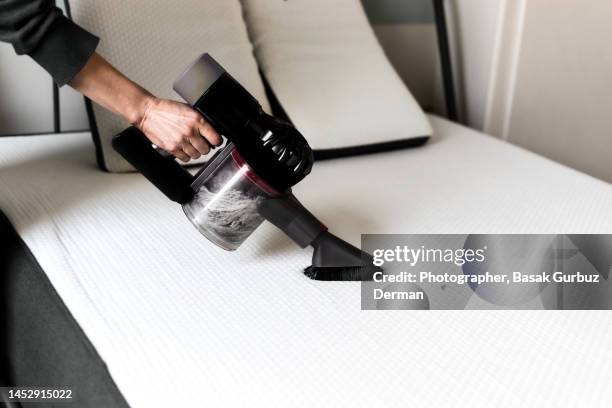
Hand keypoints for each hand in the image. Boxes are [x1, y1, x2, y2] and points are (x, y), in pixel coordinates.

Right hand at [67, 53, 221, 161]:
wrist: (148, 112)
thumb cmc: (166, 109)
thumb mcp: (188, 109)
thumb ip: (200, 120)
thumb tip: (212, 130)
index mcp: (196, 120)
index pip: (215, 138)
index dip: (216, 140)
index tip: (215, 141)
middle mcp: (190, 131)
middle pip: (206, 149)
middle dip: (205, 146)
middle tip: (201, 142)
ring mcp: (180, 141)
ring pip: (197, 155)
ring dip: (195, 152)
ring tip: (190, 145)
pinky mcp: (172, 148)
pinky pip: (185, 158)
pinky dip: (186, 155)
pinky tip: (183, 148)